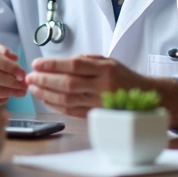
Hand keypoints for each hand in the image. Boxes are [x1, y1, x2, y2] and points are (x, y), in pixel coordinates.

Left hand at [25, 54, 148, 116]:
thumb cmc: (123, 77)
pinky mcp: (98, 115)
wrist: (147, 97)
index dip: (52, 65)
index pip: (74, 65)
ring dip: (47, 94)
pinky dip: (56, 105)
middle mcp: (103, 86)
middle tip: (30, 77)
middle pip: (68, 83)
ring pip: (68, 99)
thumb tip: (59, 64)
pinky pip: (72, 111)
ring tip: (33, 88)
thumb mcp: (108, 61)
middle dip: (45, 80)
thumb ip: (86, 61)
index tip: (37, 64)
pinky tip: (46, 99)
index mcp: (105, 68)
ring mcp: (100, 103)